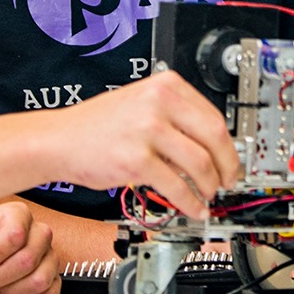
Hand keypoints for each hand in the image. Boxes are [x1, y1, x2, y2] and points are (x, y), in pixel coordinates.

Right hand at [49, 71, 241, 217]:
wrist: (60, 139)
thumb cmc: (99, 125)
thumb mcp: (142, 104)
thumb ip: (177, 117)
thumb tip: (214, 145)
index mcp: (166, 85)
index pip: (214, 116)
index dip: (230, 146)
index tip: (233, 160)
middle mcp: (159, 103)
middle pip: (215, 137)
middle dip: (228, 166)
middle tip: (228, 181)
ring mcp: (147, 130)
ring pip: (200, 164)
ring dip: (210, 186)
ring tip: (209, 196)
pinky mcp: (136, 160)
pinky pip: (176, 186)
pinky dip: (190, 202)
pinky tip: (193, 208)